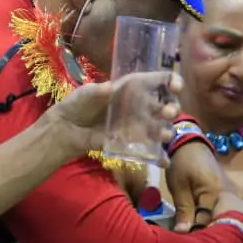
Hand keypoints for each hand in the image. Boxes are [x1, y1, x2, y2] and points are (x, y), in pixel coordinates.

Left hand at [50, 72, 181, 154]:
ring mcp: (135, 125)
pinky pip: (148, 150)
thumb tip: (110, 88)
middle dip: (171, 108)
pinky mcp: (130, 143)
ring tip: (165, 135)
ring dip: (167, 131)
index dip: (168, 81)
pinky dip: (158, 157)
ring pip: (159, 127)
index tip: (176, 86)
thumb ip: (97, 91)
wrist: (66, 129)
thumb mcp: (85, 94)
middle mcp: (137, 107)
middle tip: (168, 112)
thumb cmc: (77, 104)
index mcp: (128, 90)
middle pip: (162, 105)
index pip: (153, 82)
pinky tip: (164, 161)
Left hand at [169, 137, 225, 232]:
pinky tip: (202, 221)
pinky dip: (212, 216)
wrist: (192, 145)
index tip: (185, 238)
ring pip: (220, 216)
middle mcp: (228, 197)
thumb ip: (183, 210)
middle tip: (189, 234)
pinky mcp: (229, 195)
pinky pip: (221, 210)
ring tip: (195, 228)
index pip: (207, 221)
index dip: (195, 231)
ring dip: (208, 223)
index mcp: (215, 194)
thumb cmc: (182, 163)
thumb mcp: (178, 186)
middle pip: (217, 221)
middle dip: (204, 229)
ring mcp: (231, 195)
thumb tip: (183, 232)